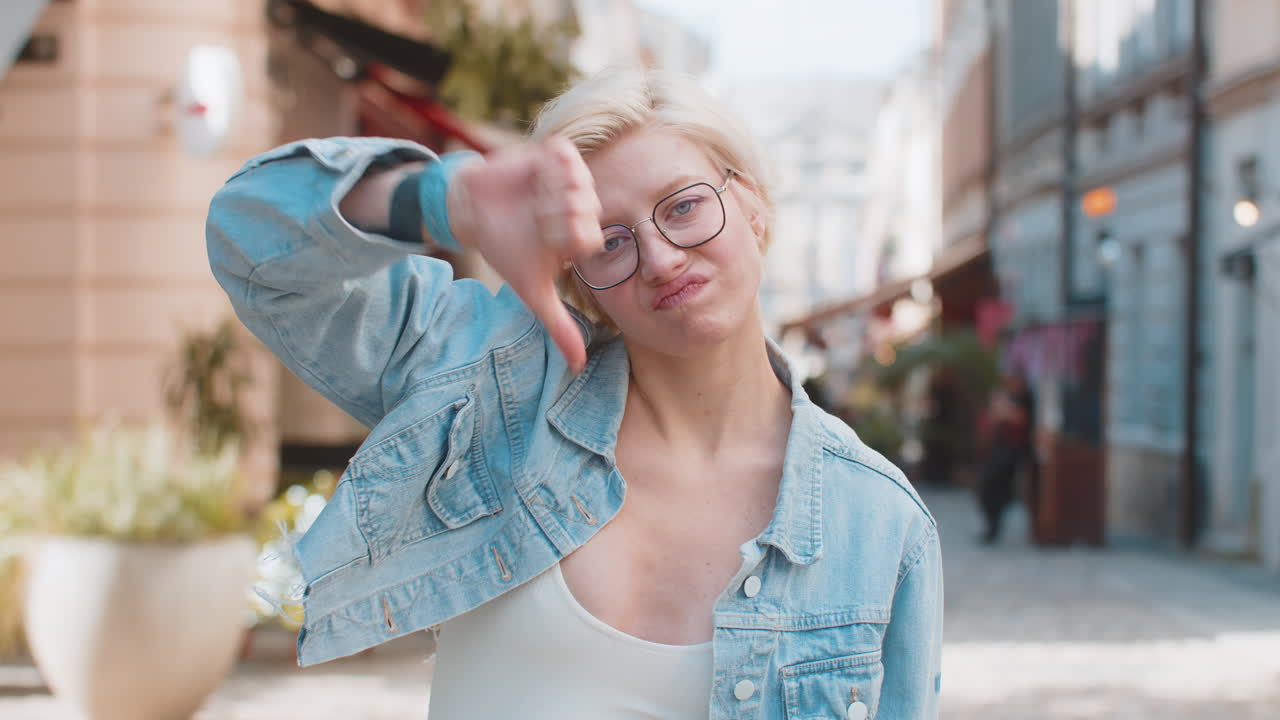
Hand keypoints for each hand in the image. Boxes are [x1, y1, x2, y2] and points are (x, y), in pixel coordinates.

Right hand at [446, 138, 600, 373]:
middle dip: (559, 220)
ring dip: (555, 195)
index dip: (568, 242)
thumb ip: (558, 325)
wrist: (473, 212)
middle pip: (587, 210)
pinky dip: (552, 168)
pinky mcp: (551, 154)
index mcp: (582, 237)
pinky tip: (537, 180)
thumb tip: (578, 366)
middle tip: (539, 223)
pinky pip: (564, 155)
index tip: (547, 245)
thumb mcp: (532, 291)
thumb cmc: (507, 249)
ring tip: (536, 202)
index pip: (591, 238)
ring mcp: (567, 179)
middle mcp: (580, 207)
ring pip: (579, 182)